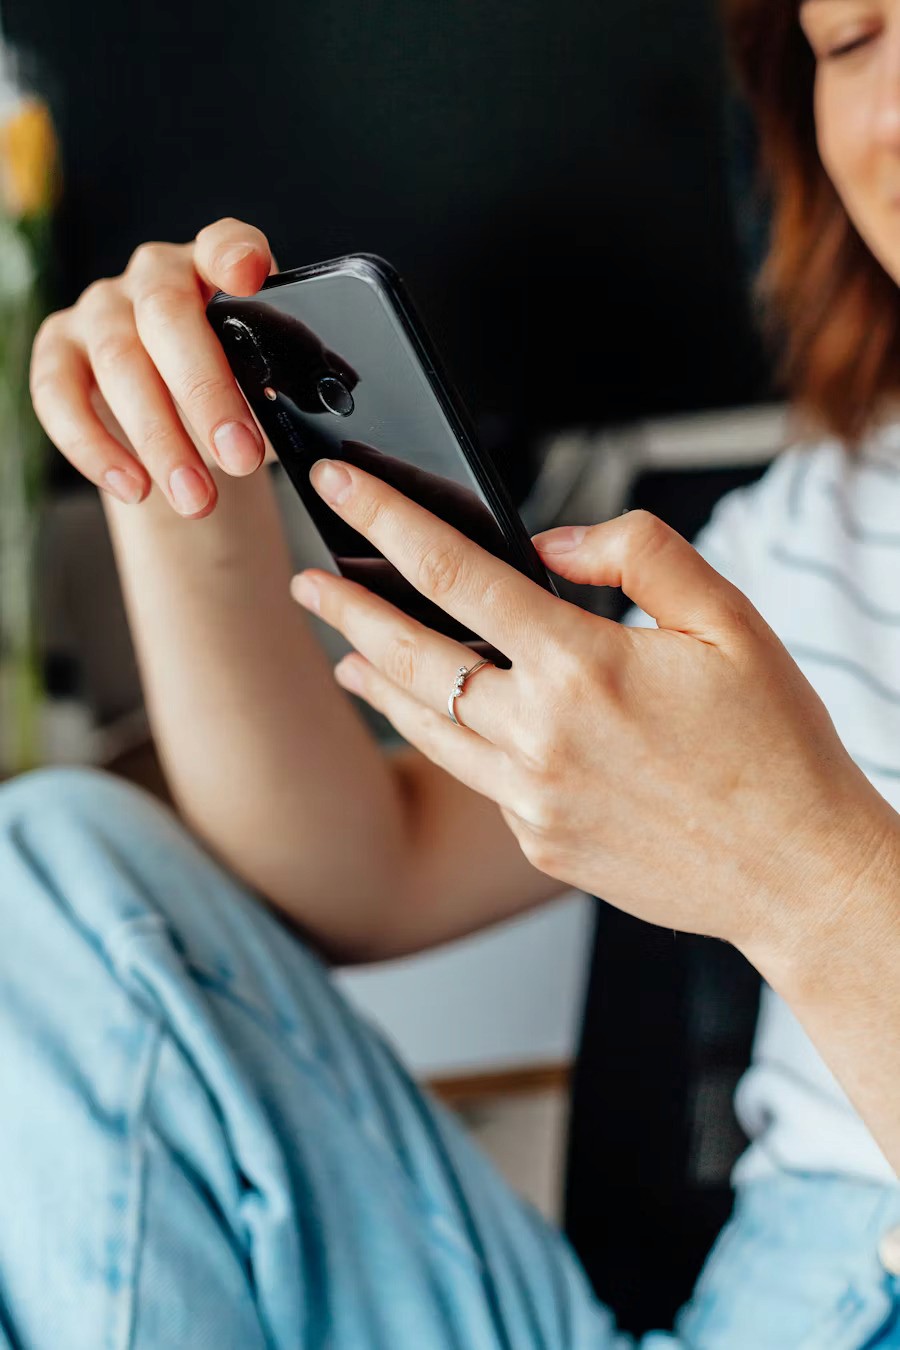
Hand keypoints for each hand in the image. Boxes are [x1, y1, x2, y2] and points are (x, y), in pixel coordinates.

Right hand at [29, 217, 279, 517]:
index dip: (234, 255)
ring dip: (159, 439)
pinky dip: (95, 448)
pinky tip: (135, 488)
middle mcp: (154, 276)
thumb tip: (292, 421)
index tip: (249, 276)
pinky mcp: (58, 349)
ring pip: (118, 364)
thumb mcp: (266, 387)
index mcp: (215, 270)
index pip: (225, 244)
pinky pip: (59, 395)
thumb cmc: (234, 394)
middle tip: (239, 459)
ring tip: (196, 499)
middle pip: (167, 318)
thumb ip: (279, 388)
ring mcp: (100, 309)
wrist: (183, 422)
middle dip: (205, 394)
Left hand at [291, 456, 894, 962]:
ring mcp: (531, 798)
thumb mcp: (730, 621)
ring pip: (423, 726)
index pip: (452, 572)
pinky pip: (476, 778)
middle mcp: (540, 735)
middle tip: (305, 581)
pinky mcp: (538, 841)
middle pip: (409, 656)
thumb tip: (553, 542)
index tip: (339, 485)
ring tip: (342, 655)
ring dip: (374, 682)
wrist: (797, 873)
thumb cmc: (775, 747)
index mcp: (583, 666)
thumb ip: (639, 555)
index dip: (383, 518)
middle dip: (346, 609)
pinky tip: (442, 724)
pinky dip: (450, 740)